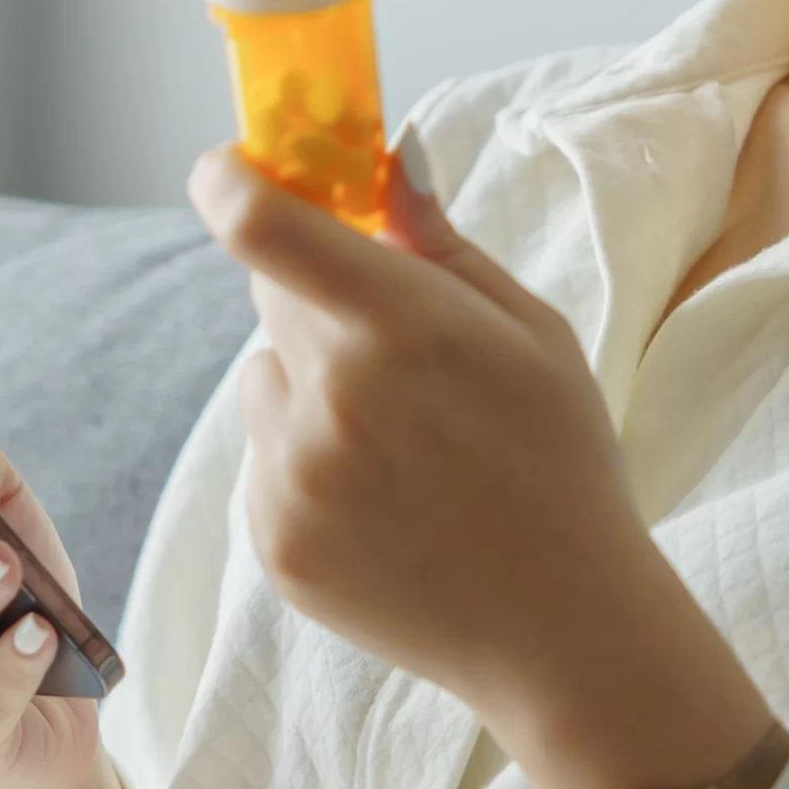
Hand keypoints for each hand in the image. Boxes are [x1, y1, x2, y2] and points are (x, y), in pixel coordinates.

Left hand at [185, 140, 658, 709]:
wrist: (562, 627)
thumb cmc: (562, 465)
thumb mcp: (533, 335)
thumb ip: (442, 246)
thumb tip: (387, 162)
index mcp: (399, 327)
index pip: (263, 226)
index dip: (228, 182)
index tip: (226, 169)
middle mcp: (329, 397)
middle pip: (271, 299)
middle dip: (318, 299)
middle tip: (395, 347)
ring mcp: (292, 476)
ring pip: (264, 383)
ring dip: (310, 388)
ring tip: (405, 448)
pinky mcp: (273, 540)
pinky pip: (265, 461)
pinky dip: (309, 466)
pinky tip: (388, 505)